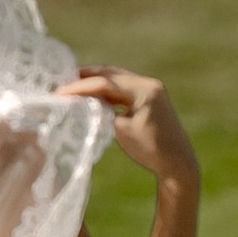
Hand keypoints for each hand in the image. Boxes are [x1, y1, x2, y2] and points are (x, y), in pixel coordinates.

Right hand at [58, 65, 198, 188]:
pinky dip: (107, 91)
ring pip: (116, 79)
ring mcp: (150, 89)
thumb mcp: (122, 131)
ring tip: (74, 86)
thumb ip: (103, 113)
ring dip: (96, 82)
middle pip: (111, 74)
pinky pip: (123, 89)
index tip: (60, 92)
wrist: (177, 162)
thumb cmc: (150, 149)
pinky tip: (93, 95)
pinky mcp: (149, 97)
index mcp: (144, 90)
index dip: (80, 87)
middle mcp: (148, 84)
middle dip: (87, 77)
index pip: (105, 83)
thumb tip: (83, 102)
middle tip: (63, 81)